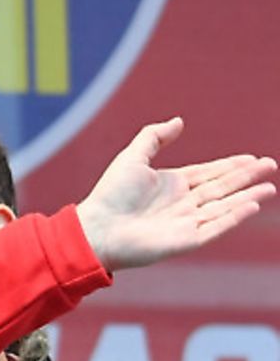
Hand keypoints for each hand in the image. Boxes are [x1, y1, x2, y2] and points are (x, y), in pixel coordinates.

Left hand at [75, 118, 275, 270]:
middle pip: (223, 187)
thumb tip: (179, 120)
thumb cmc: (111, 194)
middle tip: (271, 165)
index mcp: (172, 184)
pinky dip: (235, 216)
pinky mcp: (188, 240)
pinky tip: (252, 205)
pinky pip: (217, 226)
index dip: (231, 165)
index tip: (253, 158)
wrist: (99, 227)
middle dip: (247, 177)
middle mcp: (183, 203)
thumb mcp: (132, 157)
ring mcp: (187, 222)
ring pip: (225, 206)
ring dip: (248, 197)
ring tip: (270, 187)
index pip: (210, 173)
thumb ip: (154, 137)